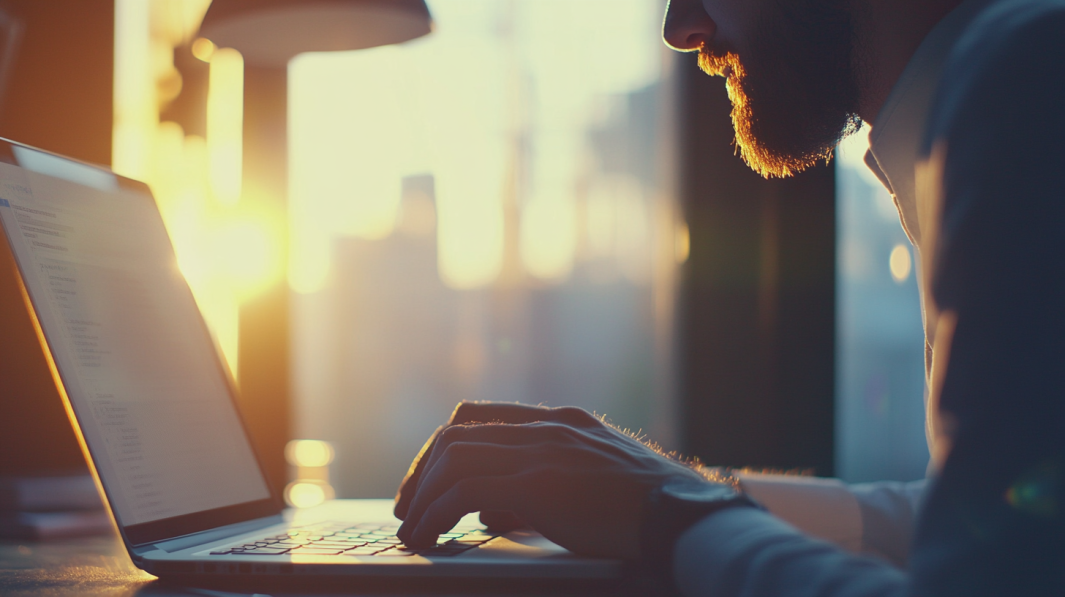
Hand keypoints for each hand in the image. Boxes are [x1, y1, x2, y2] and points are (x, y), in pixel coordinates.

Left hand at [393, 402, 708, 558]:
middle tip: (408, 510)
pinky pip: (463, 490)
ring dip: (423, 496)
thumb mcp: (591, 485)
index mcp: (560, 422)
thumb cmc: (646, 510)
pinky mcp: (539, 482)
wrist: (685, 517)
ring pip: (453, 457)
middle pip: (456, 433)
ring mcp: (543, 450)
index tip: (425, 485)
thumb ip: (542, 488)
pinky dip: (435, 513)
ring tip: (413, 531)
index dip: (441, 450)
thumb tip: (493, 512)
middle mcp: (547, 427)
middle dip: (421, 473)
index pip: (478, 416)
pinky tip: (429, 537)